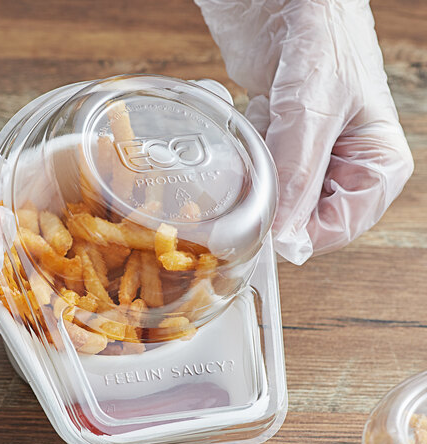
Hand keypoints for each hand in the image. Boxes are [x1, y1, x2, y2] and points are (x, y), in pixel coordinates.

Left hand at [195, 0, 413, 263]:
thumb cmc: (322, 30)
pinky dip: (243, 153)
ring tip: (259, 128)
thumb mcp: (311, 108)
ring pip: (273, 197)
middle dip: (271, 200)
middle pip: (301, 218)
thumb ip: (297, 174)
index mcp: (377, 165)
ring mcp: (309, 158)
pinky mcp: (278, 145)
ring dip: (254, 172)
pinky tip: (251, 115)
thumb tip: (284, 236)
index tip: (261, 229)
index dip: (297, 234)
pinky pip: (254, 171)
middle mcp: (344, 168)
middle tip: (253, 172)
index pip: (337, 229)